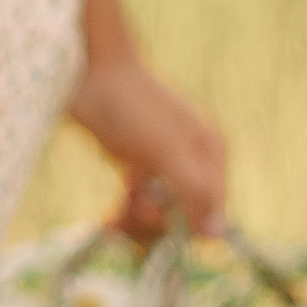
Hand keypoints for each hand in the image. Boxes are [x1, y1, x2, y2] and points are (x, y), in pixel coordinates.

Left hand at [69, 53, 228, 241]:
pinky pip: (137, 200)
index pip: (212, 210)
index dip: (187, 226)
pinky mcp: (134, 163)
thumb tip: (217, 234)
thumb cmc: (132, 106)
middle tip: (133, 212)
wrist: (89, 71)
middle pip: (185, 213)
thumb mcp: (167, 151)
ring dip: (138, 220)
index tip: (158, 226)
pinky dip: (125, 211)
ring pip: (159, 210)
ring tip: (116, 218)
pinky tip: (109, 220)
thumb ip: (194, 190)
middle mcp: (191, 159)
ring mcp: (162, 161)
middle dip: (158, 222)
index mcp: (211, 153)